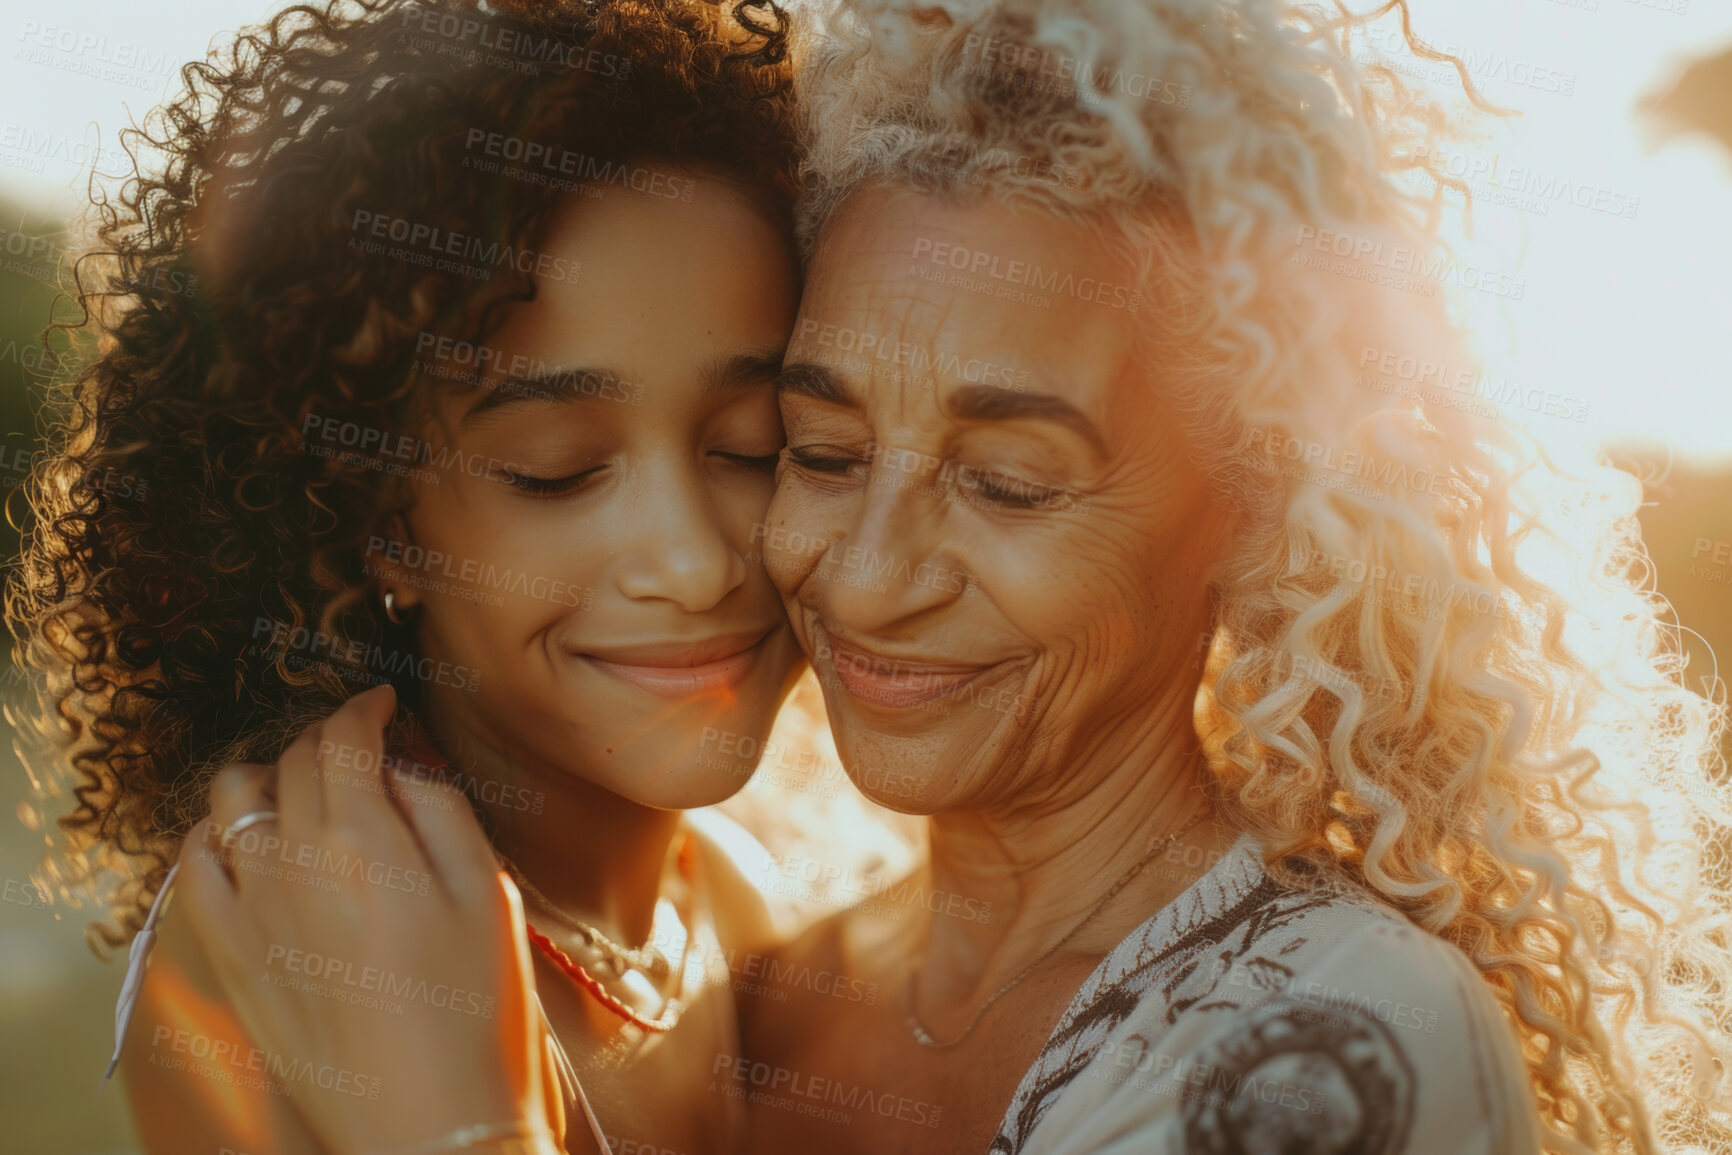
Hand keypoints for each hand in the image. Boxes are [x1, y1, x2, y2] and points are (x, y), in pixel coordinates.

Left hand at [175, 684, 556, 1154]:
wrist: (429, 1123)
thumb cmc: (478, 1013)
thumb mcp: (487, 893)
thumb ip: (442, 810)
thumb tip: (404, 763)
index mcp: (367, 841)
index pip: (345, 738)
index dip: (365, 707)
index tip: (383, 703)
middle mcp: (296, 863)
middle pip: (293, 761)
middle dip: (328, 739)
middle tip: (362, 750)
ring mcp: (252, 910)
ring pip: (231, 800)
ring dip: (267, 776)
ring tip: (304, 789)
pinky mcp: (231, 956)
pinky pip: (194, 869)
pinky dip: (214, 835)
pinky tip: (247, 841)